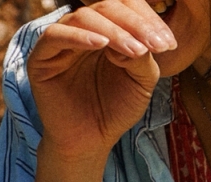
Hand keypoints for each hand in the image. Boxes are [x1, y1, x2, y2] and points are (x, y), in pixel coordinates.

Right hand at [27, 0, 176, 163]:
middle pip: (107, 7)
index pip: (125, 7)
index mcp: (108, 31)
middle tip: (156, 44)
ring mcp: (61, 41)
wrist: (91, 139)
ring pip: (83, 17)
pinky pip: (55, 35)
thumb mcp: (141, 81)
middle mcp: (83, 30)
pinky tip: (101, 45)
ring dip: (114, 31)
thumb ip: (143, 57)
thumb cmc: (116, 109)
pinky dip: (80, 36)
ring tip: (135, 50)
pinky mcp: (41, 57)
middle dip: (135, 24)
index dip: (147, 18)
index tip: (169, 43)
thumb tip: (136, 39)